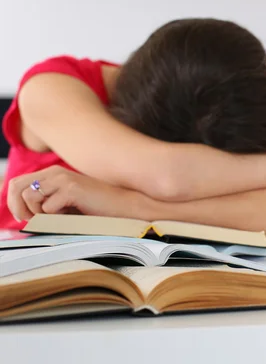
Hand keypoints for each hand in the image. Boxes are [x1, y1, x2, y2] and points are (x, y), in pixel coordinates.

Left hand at [7, 165, 136, 221]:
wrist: (123, 207)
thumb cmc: (95, 209)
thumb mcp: (65, 203)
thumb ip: (45, 202)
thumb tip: (21, 215)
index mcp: (52, 174)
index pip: (16, 184)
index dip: (14, 203)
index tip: (24, 218)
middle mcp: (55, 173)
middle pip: (16, 188)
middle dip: (20, 209)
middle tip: (33, 221)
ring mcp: (63, 179)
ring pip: (29, 197)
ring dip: (38, 213)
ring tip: (57, 219)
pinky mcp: (71, 189)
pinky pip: (47, 207)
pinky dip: (55, 217)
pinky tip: (71, 217)